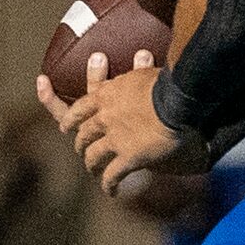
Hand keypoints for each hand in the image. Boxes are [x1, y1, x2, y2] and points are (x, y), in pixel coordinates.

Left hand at [37, 49, 184, 196]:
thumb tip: (142, 53)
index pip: (78, 108)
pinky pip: (113, 175)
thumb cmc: (168, 82)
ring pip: (93, 156)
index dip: (69, 118)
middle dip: (80, 143)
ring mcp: (115, 139)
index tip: (65, 125)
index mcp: (106, 95)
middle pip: (84, 134)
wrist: (179, 103)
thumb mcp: (147, 71)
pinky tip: (112, 191)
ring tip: (93, 170)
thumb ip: (139, 69)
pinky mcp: (129, 158)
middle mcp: (104, 118)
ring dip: (91, 164)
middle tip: (80, 149)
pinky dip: (110, 185)